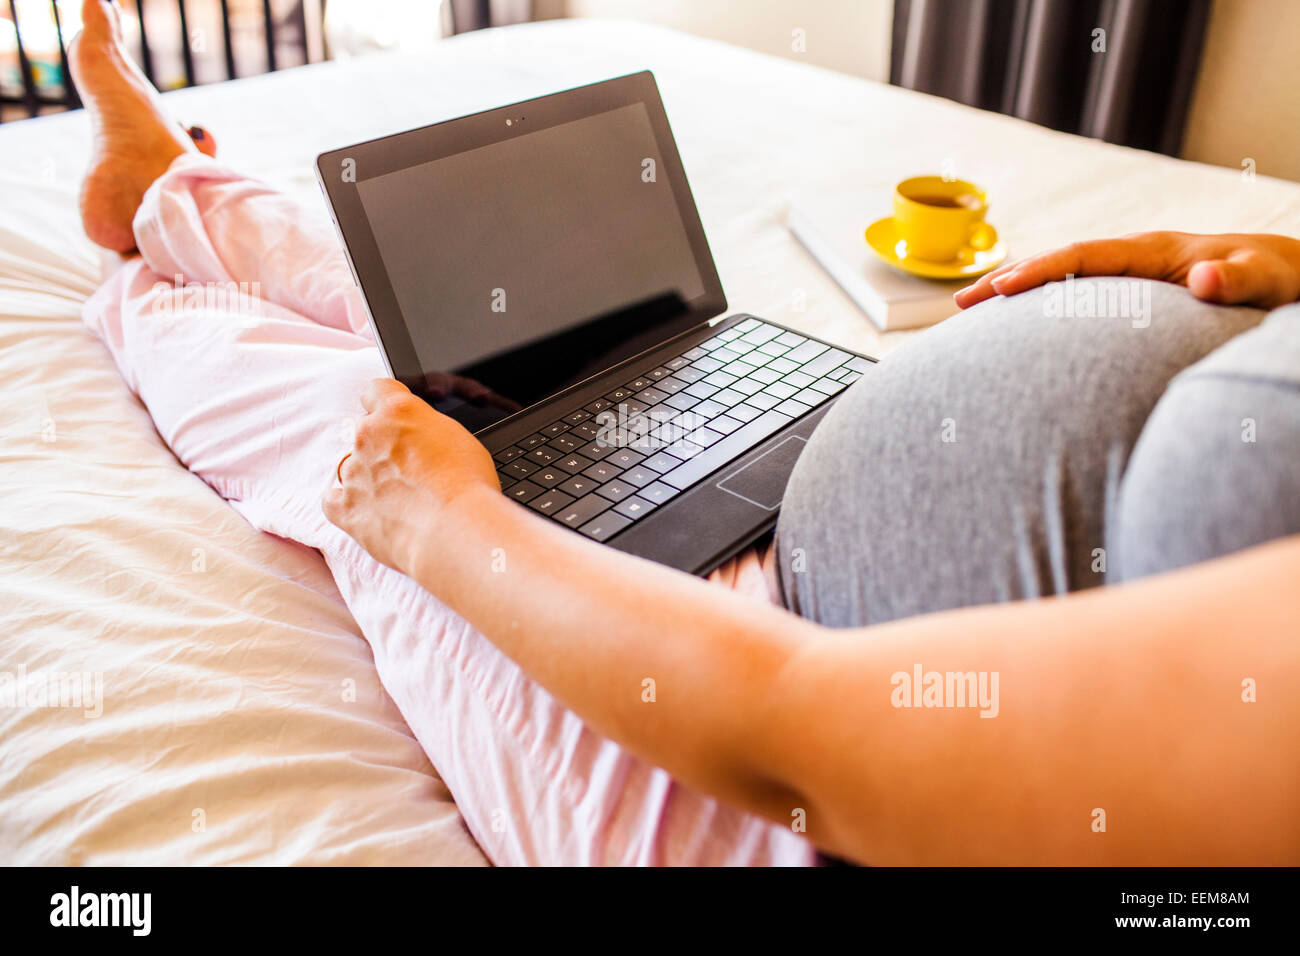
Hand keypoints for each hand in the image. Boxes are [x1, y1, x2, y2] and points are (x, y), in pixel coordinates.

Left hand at [322, 379, 499, 574]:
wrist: (454, 531)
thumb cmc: (467, 485)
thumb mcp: (459, 439)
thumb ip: (428, 431)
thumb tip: (422, 441)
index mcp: (397, 412)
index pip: (376, 390)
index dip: (386, 404)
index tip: (395, 418)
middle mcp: (368, 436)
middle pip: (364, 430)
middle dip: (381, 445)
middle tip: (409, 468)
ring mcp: (353, 473)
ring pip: (351, 466)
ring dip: (368, 476)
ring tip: (398, 497)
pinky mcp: (346, 509)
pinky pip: (332, 500)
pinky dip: (345, 503)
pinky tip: (365, 509)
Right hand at [955, 231, 1299, 310]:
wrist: (1295, 276)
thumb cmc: (1283, 281)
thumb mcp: (1270, 282)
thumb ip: (1238, 279)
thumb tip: (1201, 275)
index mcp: (1156, 251)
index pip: (1083, 256)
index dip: (1040, 271)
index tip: (1000, 289)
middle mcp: (1138, 257)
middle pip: (1058, 263)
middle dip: (1007, 280)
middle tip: (959, 306)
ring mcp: (1134, 274)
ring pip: (1063, 278)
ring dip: (1018, 292)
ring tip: (972, 313)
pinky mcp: (1135, 291)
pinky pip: (1078, 294)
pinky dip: (1043, 305)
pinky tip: (1022, 329)